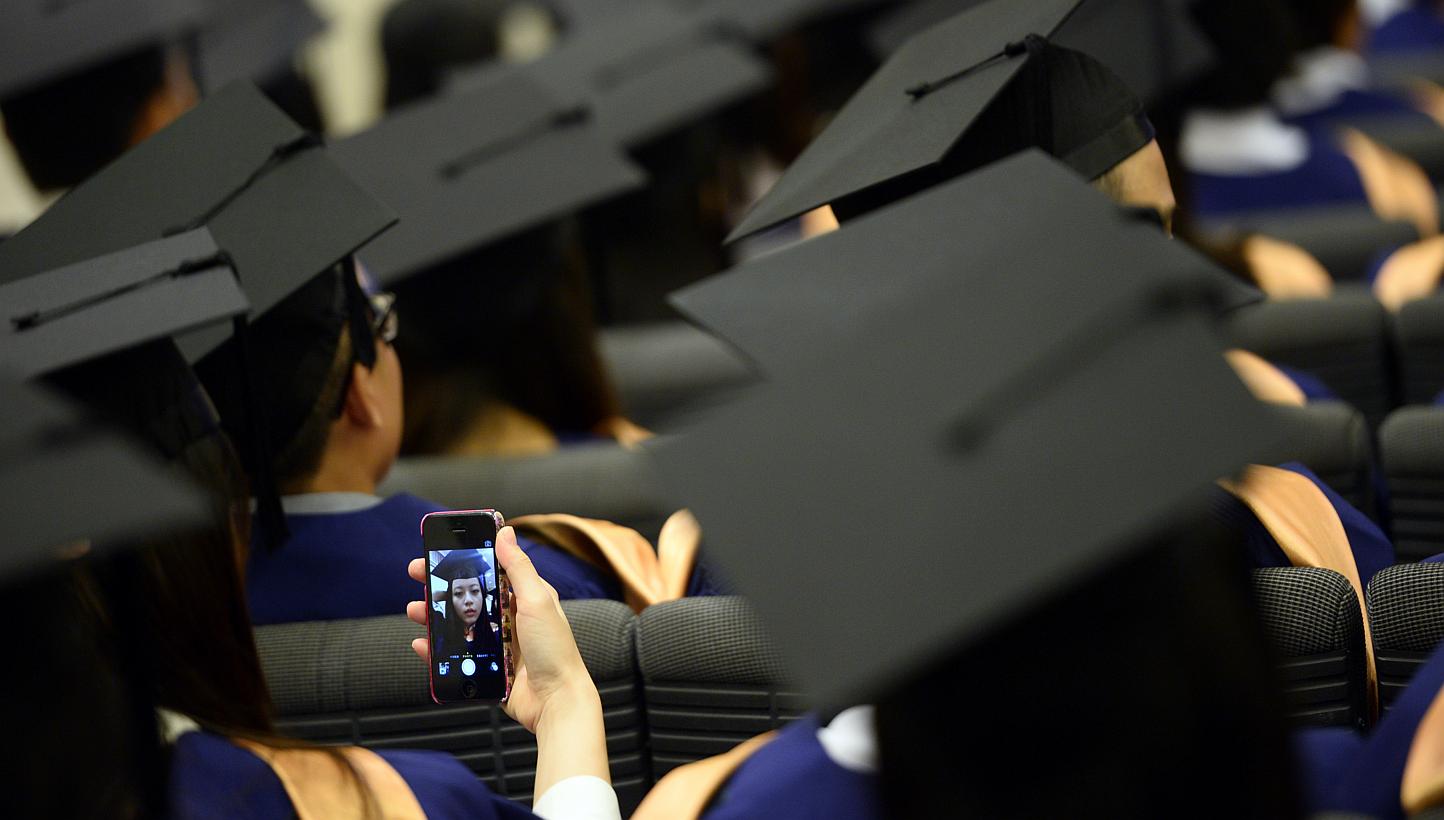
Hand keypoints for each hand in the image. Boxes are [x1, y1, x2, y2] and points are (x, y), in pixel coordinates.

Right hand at [407, 526, 597, 732]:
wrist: (556, 702)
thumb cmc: (555, 650)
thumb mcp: (538, 601)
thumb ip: (519, 568)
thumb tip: (506, 532)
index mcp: (524, 598)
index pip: (490, 571)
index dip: (466, 561)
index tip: (441, 552)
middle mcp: (510, 619)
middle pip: (469, 597)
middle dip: (442, 587)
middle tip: (418, 576)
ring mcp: (497, 644)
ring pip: (459, 625)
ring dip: (435, 617)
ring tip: (416, 611)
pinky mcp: (488, 668)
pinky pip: (457, 656)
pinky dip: (437, 651)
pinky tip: (423, 645)